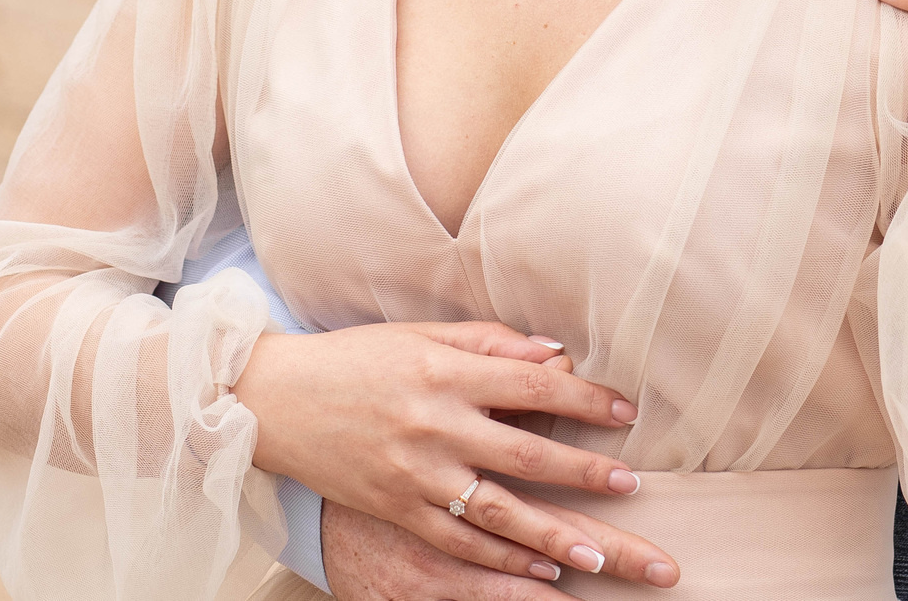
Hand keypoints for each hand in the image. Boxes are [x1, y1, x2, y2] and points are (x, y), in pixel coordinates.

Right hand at [235, 322, 677, 586]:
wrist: (275, 398)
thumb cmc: (357, 359)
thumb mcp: (424, 336)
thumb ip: (492, 343)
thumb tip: (557, 355)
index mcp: (447, 373)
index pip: (533, 387)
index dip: (585, 400)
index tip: (626, 413)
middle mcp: (435, 424)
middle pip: (526, 453)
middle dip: (584, 474)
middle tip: (632, 486)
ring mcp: (413, 473)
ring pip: (496, 510)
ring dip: (552, 534)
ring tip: (597, 554)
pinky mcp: (394, 508)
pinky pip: (454, 542)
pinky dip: (499, 560)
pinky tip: (539, 571)